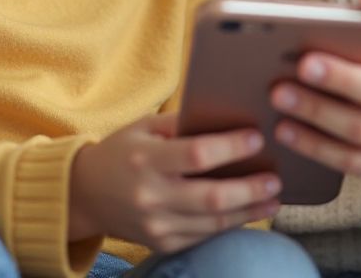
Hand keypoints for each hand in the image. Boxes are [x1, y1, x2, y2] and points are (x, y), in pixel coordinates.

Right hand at [69, 113, 280, 252]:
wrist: (85, 194)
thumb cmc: (122, 150)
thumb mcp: (144, 126)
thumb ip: (182, 122)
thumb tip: (227, 117)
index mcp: (145, 159)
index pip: (195, 155)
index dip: (230, 147)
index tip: (257, 138)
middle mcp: (150, 195)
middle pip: (210, 198)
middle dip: (249, 189)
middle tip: (275, 178)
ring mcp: (155, 225)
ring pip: (212, 223)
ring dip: (249, 211)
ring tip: (273, 197)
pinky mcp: (161, 244)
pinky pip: (203, 237)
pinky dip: (229, 225)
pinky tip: (249, 212)